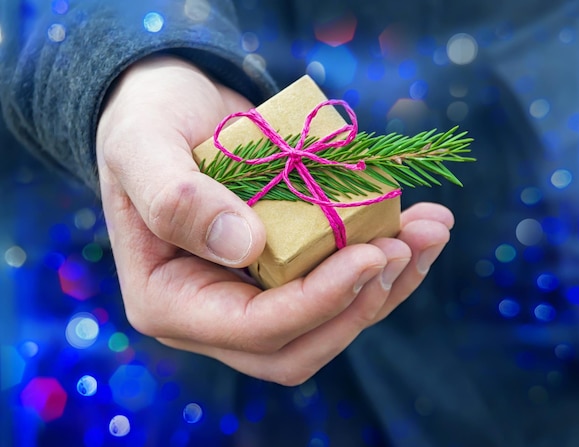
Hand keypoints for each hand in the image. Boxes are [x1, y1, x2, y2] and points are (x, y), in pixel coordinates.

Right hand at [96, 55, 452, 384]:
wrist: (172, 108)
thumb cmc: (146, 122)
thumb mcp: (141, 146)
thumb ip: (175, 198)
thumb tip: (246, 246)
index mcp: (170, 301)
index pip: (255, 329)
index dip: (318, 302)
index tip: (372, 253)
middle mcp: (214, 314)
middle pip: (302, 345)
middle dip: (363, 304)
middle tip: (410, 246)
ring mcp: (254, 296)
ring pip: (331, 322)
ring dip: (389, 284)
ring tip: (432, 229)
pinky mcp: (286, 271)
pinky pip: (340, 286)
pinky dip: (384, 262)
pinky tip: (418, 224)